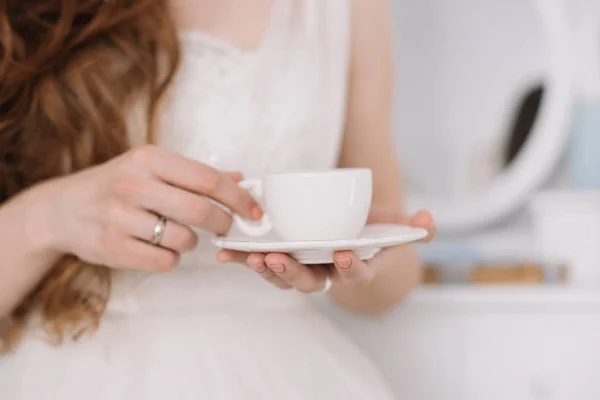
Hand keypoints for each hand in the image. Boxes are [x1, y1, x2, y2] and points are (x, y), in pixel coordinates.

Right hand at [42, 145, 260, 272]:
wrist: (61, 209)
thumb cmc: (116, 185)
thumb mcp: (150, 167)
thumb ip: (195, 175)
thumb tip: (239, 179)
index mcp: (148, 159)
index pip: (208, 179)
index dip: (239, 198)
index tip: (255, 211)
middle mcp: (133, 184)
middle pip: (200, 211)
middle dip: (223, 223)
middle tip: (226, 227)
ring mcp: (120, 217)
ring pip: (183, 239)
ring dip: (192, 242)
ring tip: (178, 233)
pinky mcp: (112, 247)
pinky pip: (164, 261)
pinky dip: (171, 257)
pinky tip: (160, 247)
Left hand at [217, 209, 435, 292]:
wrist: (345, 235)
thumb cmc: (368, 232)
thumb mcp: (390, 226)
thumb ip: (412, 226)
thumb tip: (429, 221)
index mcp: (353, 267)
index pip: (355, 275)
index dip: (350, 268)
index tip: (344, 254)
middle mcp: (325, 273)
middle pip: (309, 282)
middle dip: (294, 274)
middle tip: (280, 259)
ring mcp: (301, 268)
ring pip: (282, 278)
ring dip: (265, 270)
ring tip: (254, 257)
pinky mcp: (279, 258)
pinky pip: (260, 264)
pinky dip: (242, 260)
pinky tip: (225, 254)